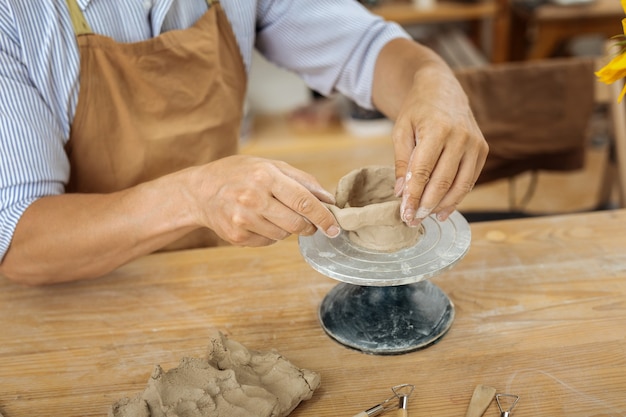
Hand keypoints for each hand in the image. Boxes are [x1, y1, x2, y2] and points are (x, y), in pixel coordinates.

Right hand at [190, 155, 340, 245]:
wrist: (200, 191)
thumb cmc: (239, 174)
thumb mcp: (269, 165)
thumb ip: (302, 180)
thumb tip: (328, 199)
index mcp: (265, 176)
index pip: (304, 201)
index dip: (323, 217)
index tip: (335, 228)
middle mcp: (253, 198)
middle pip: (297, 224)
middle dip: (308, 226)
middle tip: (308, 223)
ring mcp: (243, 219)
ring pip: (283, 235)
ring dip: (286, 228)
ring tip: (271, 213)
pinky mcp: (237, 236)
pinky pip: (267, 242)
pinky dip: (269, 234)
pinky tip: (257, 220)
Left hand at [392, 68, 487, 226]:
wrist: (442, 90)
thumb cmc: (417, 111)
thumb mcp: (401, 130)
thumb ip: (401, 162)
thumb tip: (401, 193)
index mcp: (437, 129)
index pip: (423, 171)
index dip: (413, 196)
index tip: (404, 213)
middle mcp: (460, 136)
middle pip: (442, 181)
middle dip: (426, 205)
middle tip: (413, 220)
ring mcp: (475, 143)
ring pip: (460, 185)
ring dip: (443, 205)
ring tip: (427, 217)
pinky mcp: (482, 150)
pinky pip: (470, 180)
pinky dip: (457, 197)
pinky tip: (442, 209)